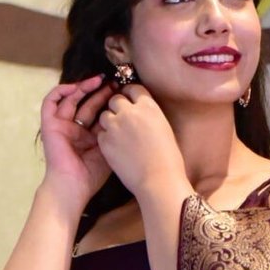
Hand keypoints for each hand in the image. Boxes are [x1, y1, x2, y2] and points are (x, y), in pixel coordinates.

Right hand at [39, 75, 116, 207]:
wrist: (73, 187)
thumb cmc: (91, 175)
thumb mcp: (108, 150)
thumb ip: (114, 133)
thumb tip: (129, 115)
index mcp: (89, 136)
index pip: (98, 113)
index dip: (109, 102)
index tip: (123, 94)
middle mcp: (75, 129)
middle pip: (86, 104)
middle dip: (100, 92)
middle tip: (114, 84)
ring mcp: (61, 126)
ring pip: (70, 99)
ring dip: (83, 87)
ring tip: (98, 81)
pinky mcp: (49, 124)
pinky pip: (51, 102)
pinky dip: (61, 91)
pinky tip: (75, 87)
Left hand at [92, 80, 185, 201]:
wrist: (159, 180)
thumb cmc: (168, 159)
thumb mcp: (164, 128)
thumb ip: (150, 116)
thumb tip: (142, 113)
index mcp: (149, 106)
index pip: (134, 89)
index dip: (130, 95)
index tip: (129, 101)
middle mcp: (130, 112)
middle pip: (116, 99)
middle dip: (117, 107)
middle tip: (122, 119)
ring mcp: (115, 126)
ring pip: (104, 115)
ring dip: (109, 122)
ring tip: (118, 135)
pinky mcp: (105, 141)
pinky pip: (101, 134)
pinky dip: (106, 139)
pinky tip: (115, 149)